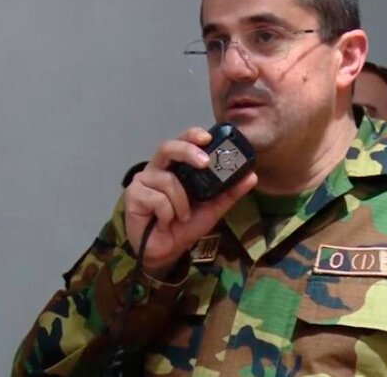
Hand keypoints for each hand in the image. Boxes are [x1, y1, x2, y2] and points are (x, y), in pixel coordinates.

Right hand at [124, 127, 256, 278]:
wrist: (168, 250)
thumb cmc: (186, 225)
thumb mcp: (213, 207)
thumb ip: (230, 191)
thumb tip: (252, 175)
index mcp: (177, 166)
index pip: (182, 142)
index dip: (192, 135)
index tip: (208, 138)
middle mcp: (158, 168)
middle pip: (168, 147)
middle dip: (187, 152)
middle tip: (204, 163)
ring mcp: (143, 180)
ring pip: (167, 180)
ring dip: (181, 203)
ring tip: (182, 216)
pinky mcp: (133, 195)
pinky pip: (157, 199)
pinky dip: (167, 213)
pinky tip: (164, 222)